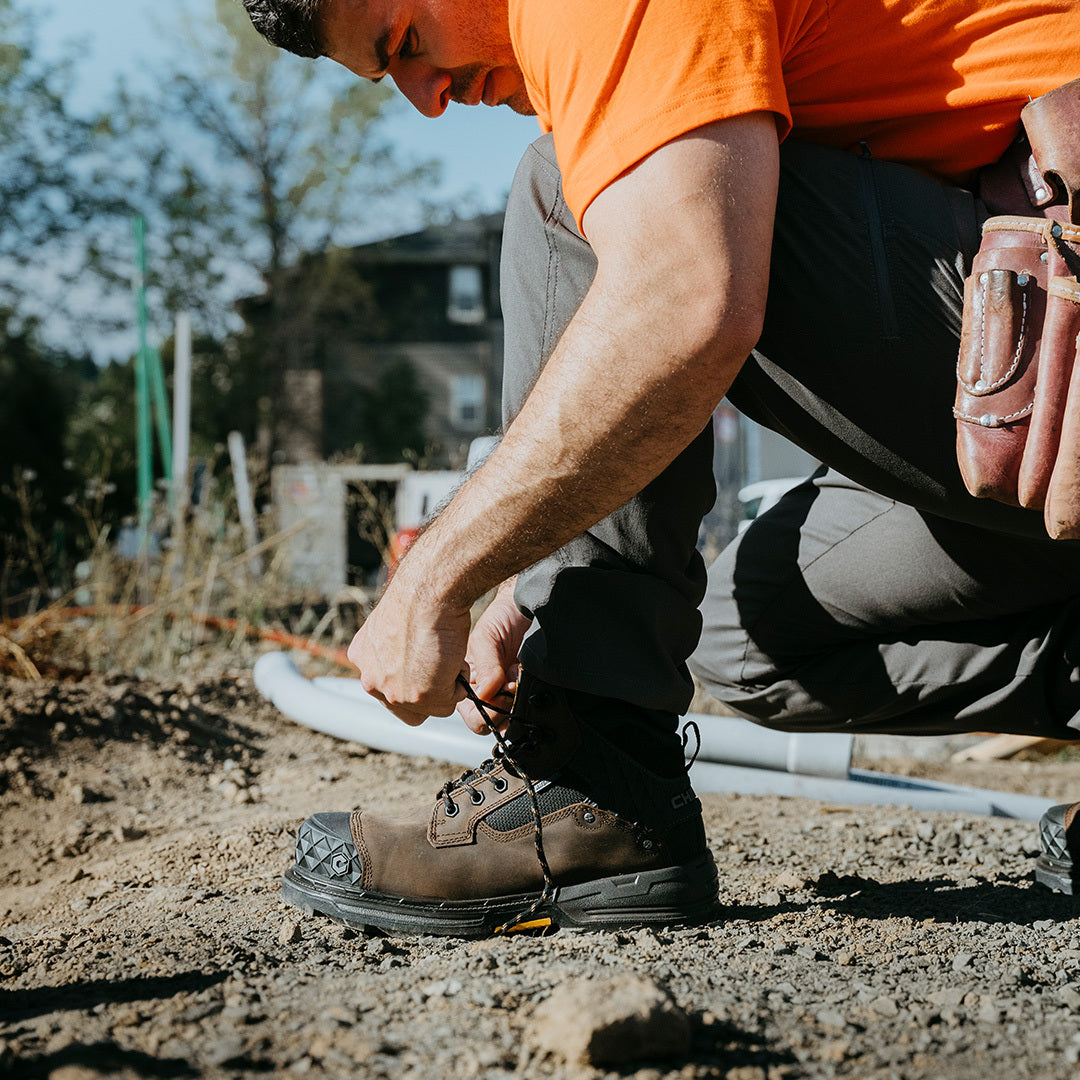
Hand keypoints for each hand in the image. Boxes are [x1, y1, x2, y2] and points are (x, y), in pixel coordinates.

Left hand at [346, 564, 470, 725]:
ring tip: (448, 654)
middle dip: (428, 692)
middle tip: (443, 664)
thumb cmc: (418, 596)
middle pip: (405, 706)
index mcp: (362, 658)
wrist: (427, 590)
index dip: (413, 682)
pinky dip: (458, 683)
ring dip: (446, 686)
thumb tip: (413, 661)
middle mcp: (370, 679)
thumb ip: (395, 649)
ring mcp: (393, 692)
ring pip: (430, 707)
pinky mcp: (419, 697)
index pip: (386, 689)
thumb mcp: (394, 624)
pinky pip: (449, 702)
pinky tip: (454, 656)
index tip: (427, 668)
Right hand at [457, 578, 531, 733]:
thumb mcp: (486, 637)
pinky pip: (534, 705)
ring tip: (519, 677)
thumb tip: (485, 696)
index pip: (472, 716)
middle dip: (503, 709)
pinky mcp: (531, 688)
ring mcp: (511, 691)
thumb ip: (484, 667)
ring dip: (519, 703)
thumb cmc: (502, 614)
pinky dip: (534, 697)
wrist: (531, 602)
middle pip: (493, 723)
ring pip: (514, 719)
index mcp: (469, 682)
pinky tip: (530, 677)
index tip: (497, 697)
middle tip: (510, 685)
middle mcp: (489, 690)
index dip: (484, 713)